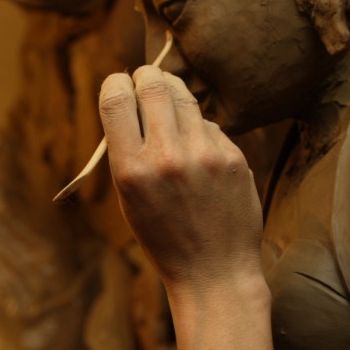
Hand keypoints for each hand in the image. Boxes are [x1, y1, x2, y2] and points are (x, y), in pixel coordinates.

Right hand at [98, 65, 263, 292]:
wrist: (214, 273)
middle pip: (153, 83)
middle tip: (147, 82)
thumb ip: (128, 149)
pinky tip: (199, 155)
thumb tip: (132, 97)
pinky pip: (210, 124)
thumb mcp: (129, 198)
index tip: (120, 86)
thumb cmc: (163, 236)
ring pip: (185, 96)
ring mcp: (205, 155)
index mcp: (130, 170)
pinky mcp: (234, 157)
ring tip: (171, 113)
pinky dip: (200, 130)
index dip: (115, 83)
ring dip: (174, 96)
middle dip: (146, 76)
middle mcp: (166, 157)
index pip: (115, 98)